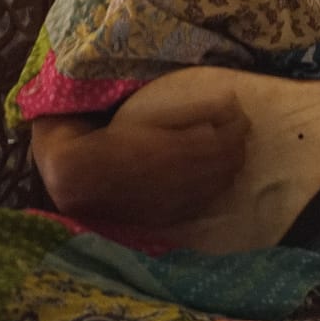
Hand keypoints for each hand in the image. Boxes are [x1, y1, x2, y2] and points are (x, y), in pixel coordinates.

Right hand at [35, 96, 250, 226]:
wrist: (81, 178)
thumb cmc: (113, 140)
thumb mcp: (151, 120)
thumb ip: (192, 115)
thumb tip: (230, 103)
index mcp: (178, 151)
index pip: (227, 139)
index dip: (238, 124)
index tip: (238, 112)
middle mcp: (183, 179)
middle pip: (230, 162)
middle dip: (238, 144)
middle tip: (236, 130)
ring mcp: (178, 201)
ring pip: (223, 183)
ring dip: (230, 165)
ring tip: (226, 151)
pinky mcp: (171, 216)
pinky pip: (206, 201)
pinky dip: (214, 186)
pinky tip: (211, 176)